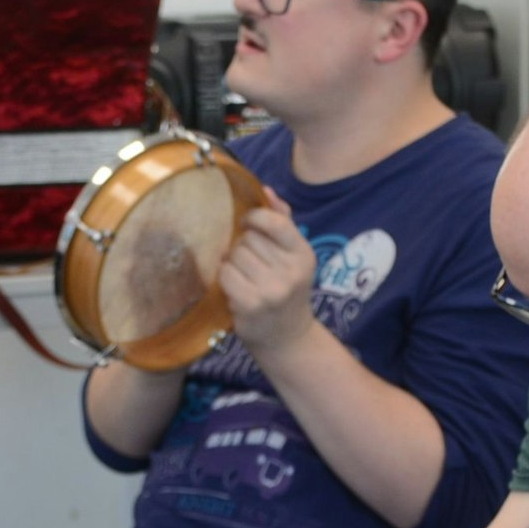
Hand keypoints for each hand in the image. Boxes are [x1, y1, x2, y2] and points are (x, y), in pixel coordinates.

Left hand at [220, 187, 318, 355]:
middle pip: (248, 239)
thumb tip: (265, 190)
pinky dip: (225, 278)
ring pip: (234, 255)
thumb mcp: (293, 257)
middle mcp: (291, 271)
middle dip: (242, 245)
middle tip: (248, 262)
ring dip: (231, 262)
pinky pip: (225, 274)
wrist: (287, 337)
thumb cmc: (286, 290)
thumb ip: (282, 222)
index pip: (276, 222)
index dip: (255, 217)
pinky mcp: (250, 303)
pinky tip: (234, 287)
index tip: (246, 223)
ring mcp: (271, 289)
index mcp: (303, 255)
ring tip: (243, 275)